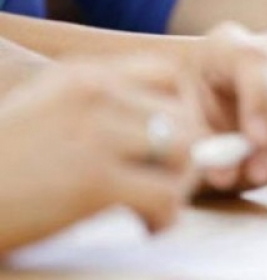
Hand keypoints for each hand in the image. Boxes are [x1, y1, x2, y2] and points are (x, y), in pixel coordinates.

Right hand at [0, 57, 207, 252]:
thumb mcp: (46, 116)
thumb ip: (102, 116)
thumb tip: (170, 140)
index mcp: (82, 76)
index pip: (167, 75)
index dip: (181, 111)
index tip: (168, 146)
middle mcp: (95, 94)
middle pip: (183, 117)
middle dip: (184, 156)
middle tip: (165, 186)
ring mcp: (94, 134)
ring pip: (183, 152)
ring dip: (178, 186)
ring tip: (153, 207)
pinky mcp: (93, 180)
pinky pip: (166, 196)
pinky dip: (164, 217)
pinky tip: (144, 227)